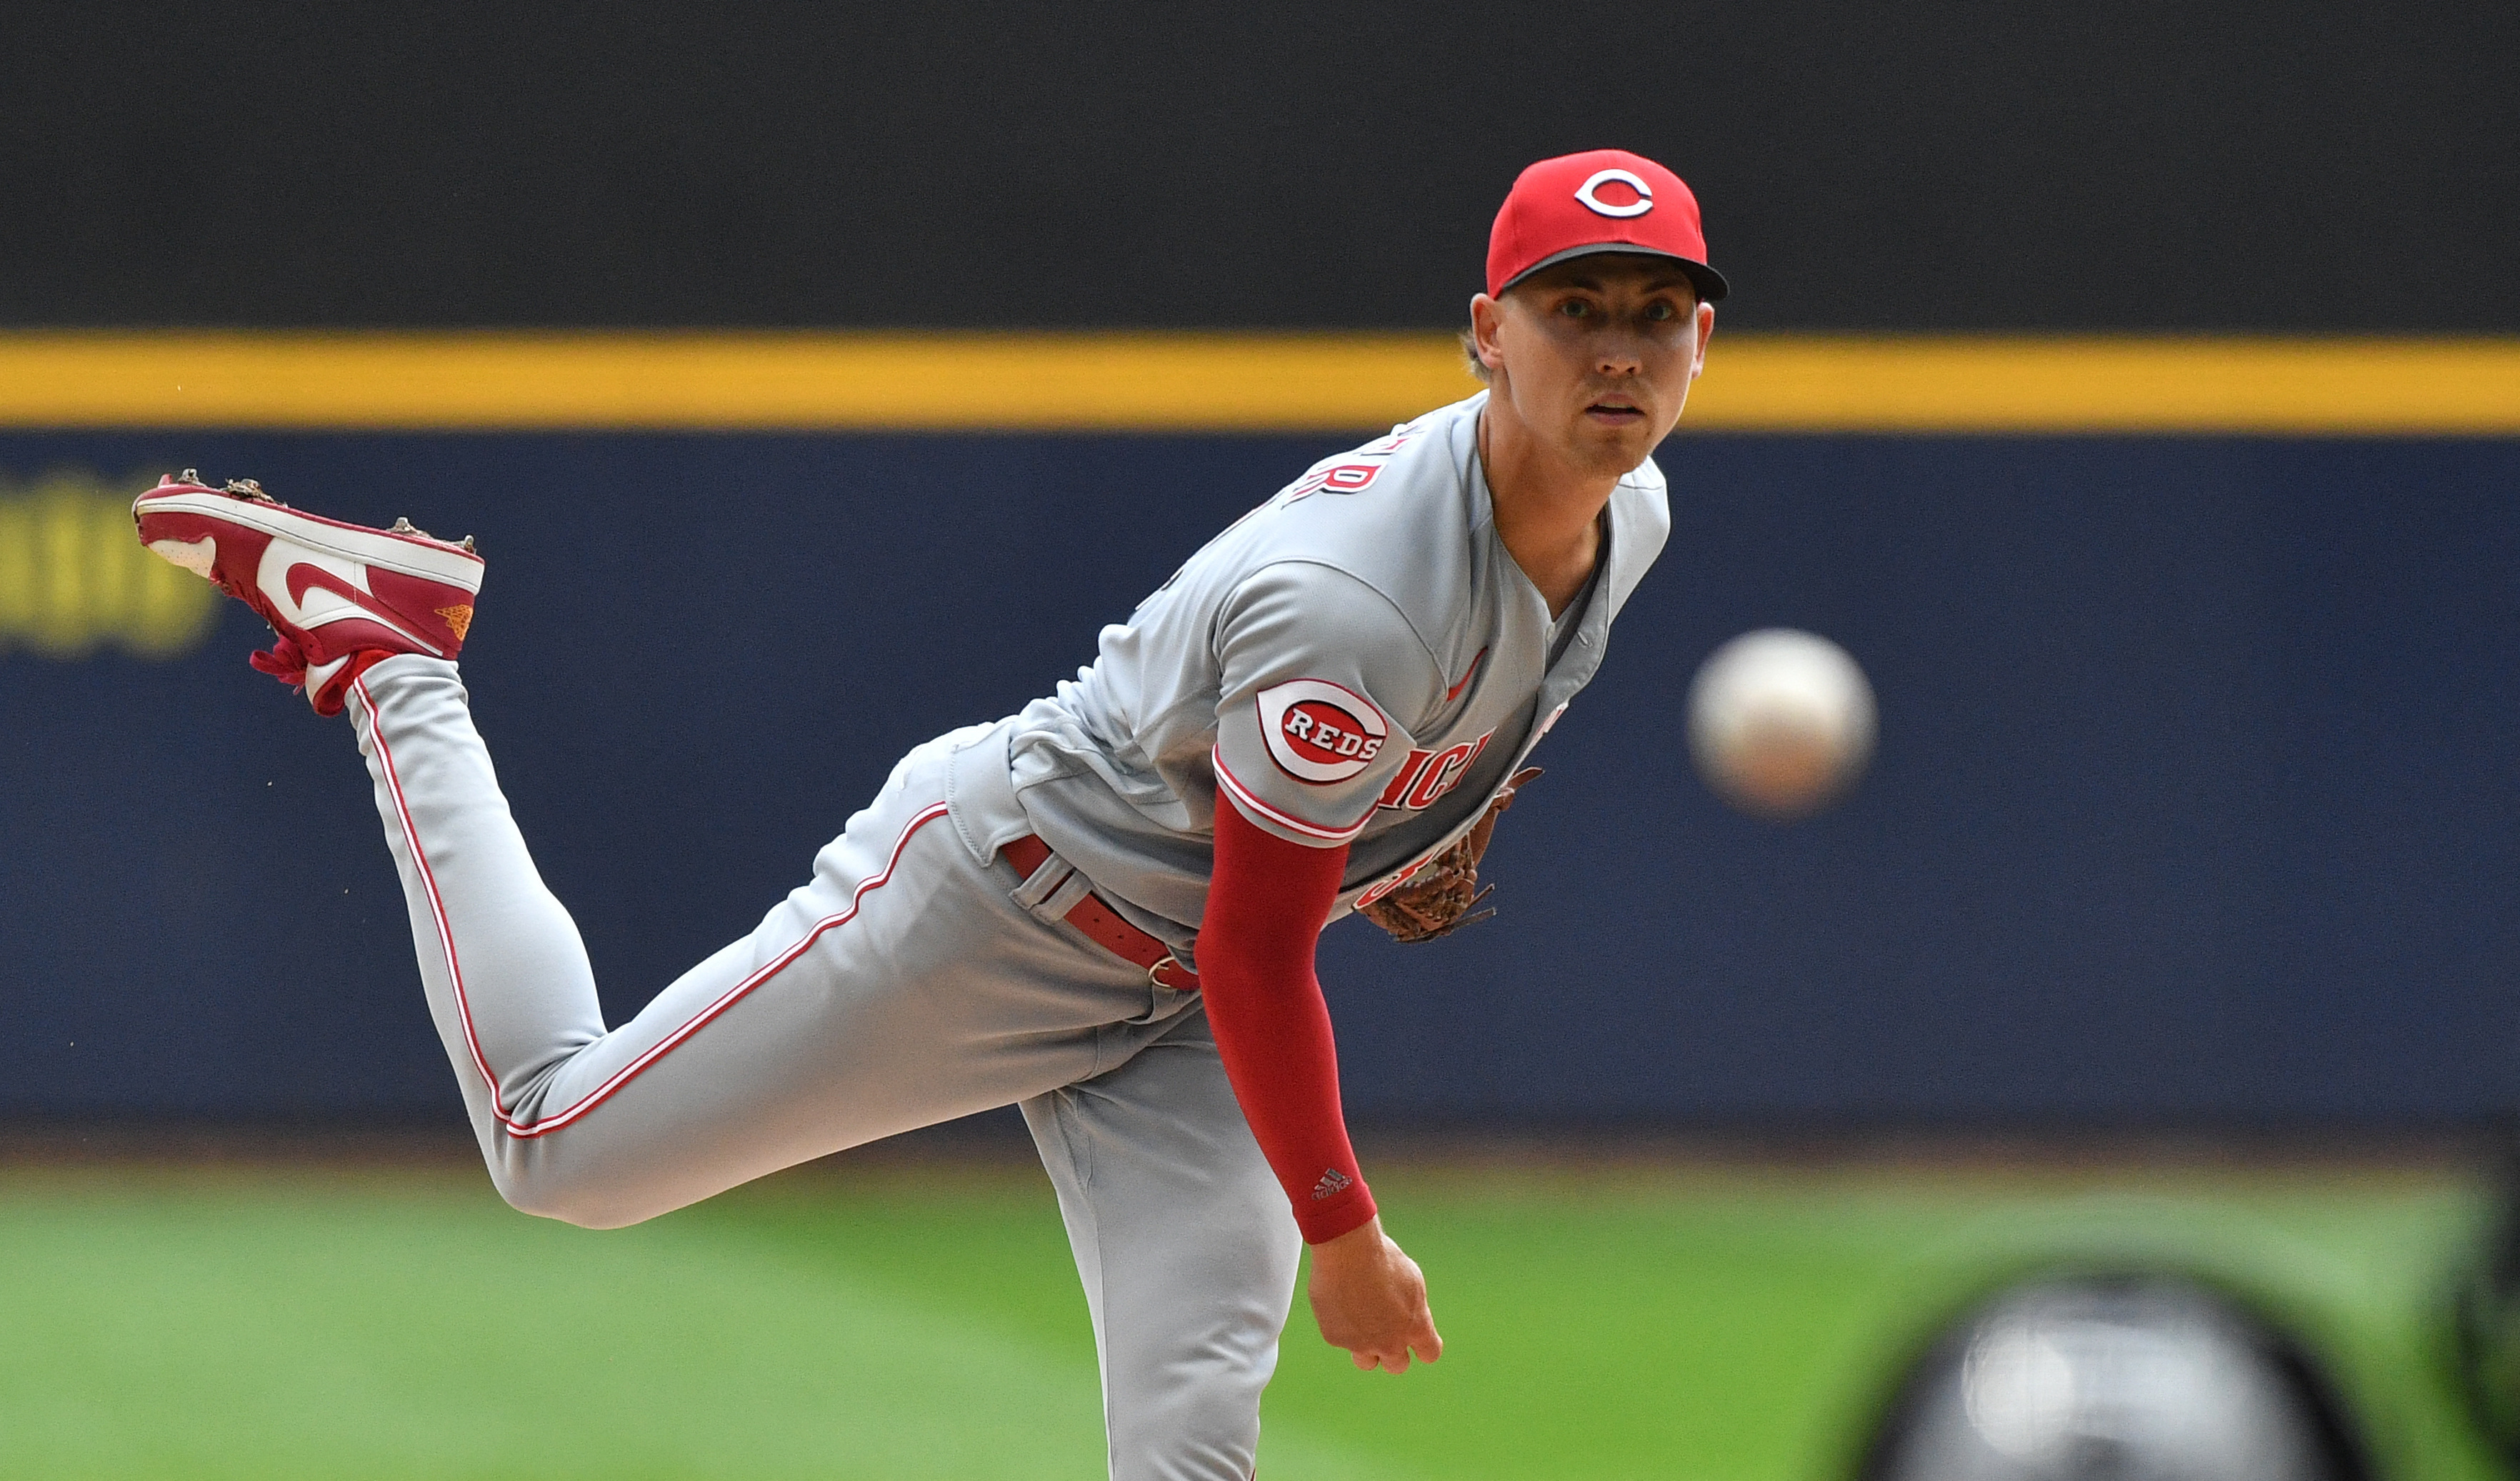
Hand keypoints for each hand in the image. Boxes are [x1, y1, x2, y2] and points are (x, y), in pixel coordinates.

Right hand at [1306, 1215, 1441, 1372]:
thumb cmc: (1381, 1258)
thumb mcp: (1412, 1281)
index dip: (1422, 1347)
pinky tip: (1340, 1302)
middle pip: (1397, 1366)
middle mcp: (1391, 1342)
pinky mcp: (1336, 1339)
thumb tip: (1408, 1316)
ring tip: (1359, 1321)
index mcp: (1416, 1327)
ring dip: (1365, 1348)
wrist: (1348, 1251)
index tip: (1417, 1342)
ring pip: (1366, 1360)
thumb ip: (1413, 1307)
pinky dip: (1341, 1326)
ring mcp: (1362, 1344)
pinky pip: (1341, 1340)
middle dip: (1392, 1351)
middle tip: (1384, 1332)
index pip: (1429, 1353)